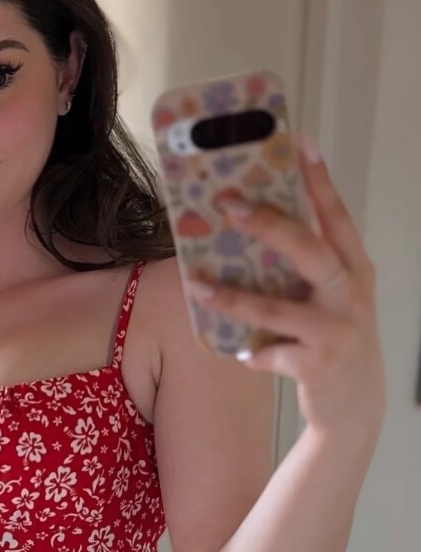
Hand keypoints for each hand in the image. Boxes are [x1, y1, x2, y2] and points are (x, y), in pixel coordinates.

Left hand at [186, 133, 385, 439]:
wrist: (356, 409)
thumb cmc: (336, 342)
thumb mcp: (334, 300)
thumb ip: (310, 269)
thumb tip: (256, 228)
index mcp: (355, 271)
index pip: (336, 217)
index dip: (319, 180)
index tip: (301, 142)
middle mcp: (351, 295)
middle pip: (309, 249)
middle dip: (268, 224)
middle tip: (229, 203)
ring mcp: (337, 331)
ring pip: (277, 307)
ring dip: (232, 297)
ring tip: (196, 284)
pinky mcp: (318, 365)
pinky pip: (271, 353)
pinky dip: (253, 353)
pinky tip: (243, 353)